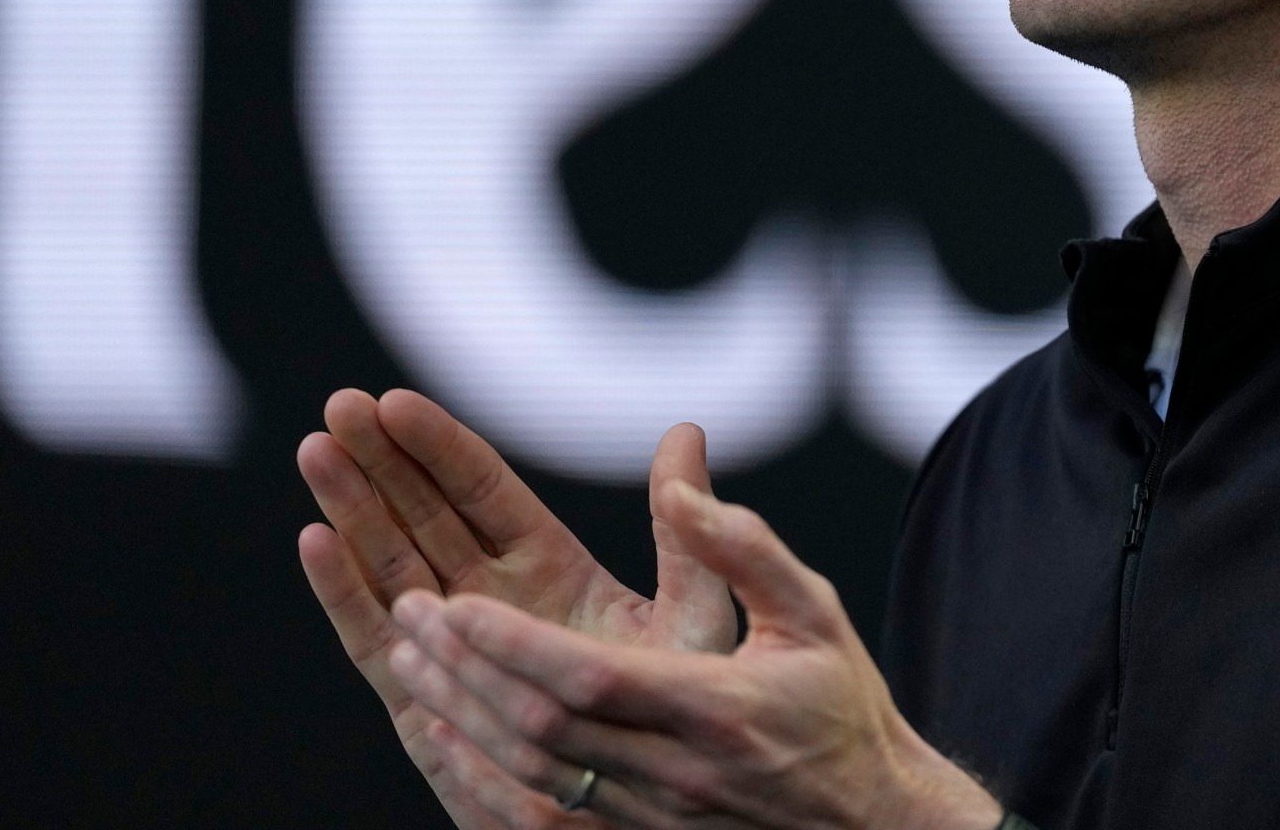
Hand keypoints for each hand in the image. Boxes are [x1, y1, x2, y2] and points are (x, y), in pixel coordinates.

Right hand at [297, 389, 739, 827]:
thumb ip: (687, 533)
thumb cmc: (685, 718)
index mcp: (554, 571)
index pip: (486, 493)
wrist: (652, 807)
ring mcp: (458, 649)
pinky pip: (378, 641)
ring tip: (316, 450)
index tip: (398, 401)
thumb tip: (688, 433)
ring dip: (351, 510)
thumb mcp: (695, 615)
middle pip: (426, 515)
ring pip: (392, 565)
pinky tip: (315, 541)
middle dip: (381, 461)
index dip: (440, 446)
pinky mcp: (426, 702)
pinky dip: (345, 592)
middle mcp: (496, 602)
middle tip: (339, 404)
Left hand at [385, 476, 1003, 829]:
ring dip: (460, 710)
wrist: (871, 822)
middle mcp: (673, 770)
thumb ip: (744, 548)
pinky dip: (480, 764)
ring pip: (528, 769)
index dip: (513, 644)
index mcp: (714, 707)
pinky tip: (443, 728)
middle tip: (410, 612)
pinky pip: (539, 804)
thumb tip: (679, 483)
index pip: (589, 678)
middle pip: (540, 726)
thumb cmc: (843, 706)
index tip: (455, 601)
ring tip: (409, 654)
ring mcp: (650, 812)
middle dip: (465, 669)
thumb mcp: (815, 611)